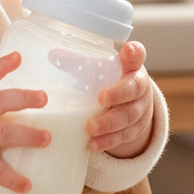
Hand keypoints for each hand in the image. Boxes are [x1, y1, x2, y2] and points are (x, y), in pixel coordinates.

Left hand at [87, 41, 153, 157]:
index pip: (137, 55)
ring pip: (130, 116)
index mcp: (131, 67)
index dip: (134, 53)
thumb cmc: (112, 82)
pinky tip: (93, 144)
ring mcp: (141, 109)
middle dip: (118, 94)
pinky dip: (109, 141)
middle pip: (134, 89)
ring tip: (91, 128)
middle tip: (100, 99)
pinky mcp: (136, 129)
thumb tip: (52, 55)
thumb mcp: (101, 70)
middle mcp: (140, 86)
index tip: (129, 50)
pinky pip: (125, 136)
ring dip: (110, 123)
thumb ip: (79, 62)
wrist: (133, 106)